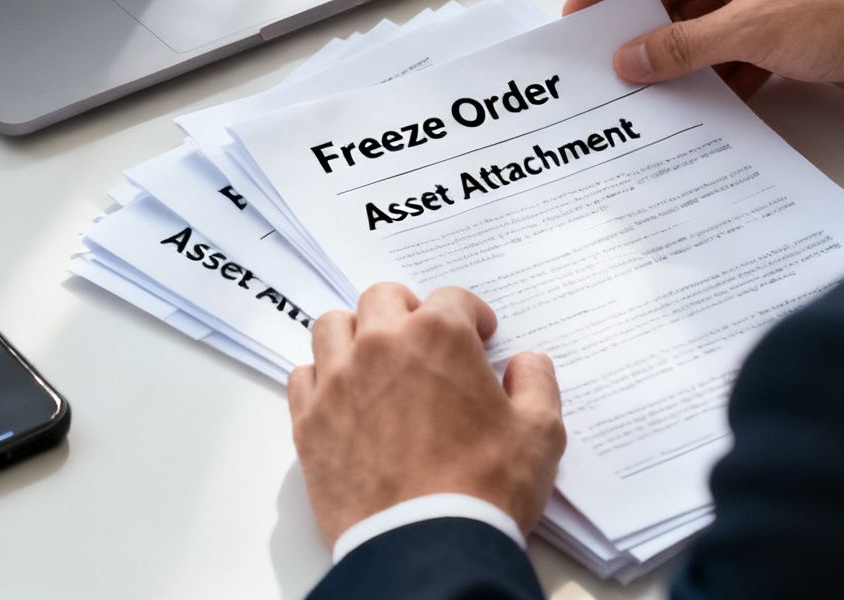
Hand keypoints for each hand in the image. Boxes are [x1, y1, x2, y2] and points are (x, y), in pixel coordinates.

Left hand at [288, 283, 566, 548]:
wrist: (427, 546)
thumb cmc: (487, 489)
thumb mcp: (540, 434)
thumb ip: (537, 383)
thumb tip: (526, 364)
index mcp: (438, 336)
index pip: (452, 298)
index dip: (471, 315)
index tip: (480, 335)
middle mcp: (381, 345)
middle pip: (383, 298)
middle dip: (409, 309)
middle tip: (425, 339)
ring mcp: (338, 382)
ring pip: (334, 327)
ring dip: (357, 334)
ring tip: (377, 360)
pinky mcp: (309, 422)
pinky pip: (303, 377)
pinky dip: (322, 377)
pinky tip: (343, 397)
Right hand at [564, 0, 843, 99]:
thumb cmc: (842, 10)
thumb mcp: (747, 30)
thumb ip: (680, 46)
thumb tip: (631, 57)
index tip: (581, 15)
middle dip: (644, 25)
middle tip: (610, 61)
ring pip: (701, 20)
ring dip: (680, 53)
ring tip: (650, 88)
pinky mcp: (784, 24)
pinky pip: (731, 44)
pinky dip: (715, 69)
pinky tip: (700, 99)